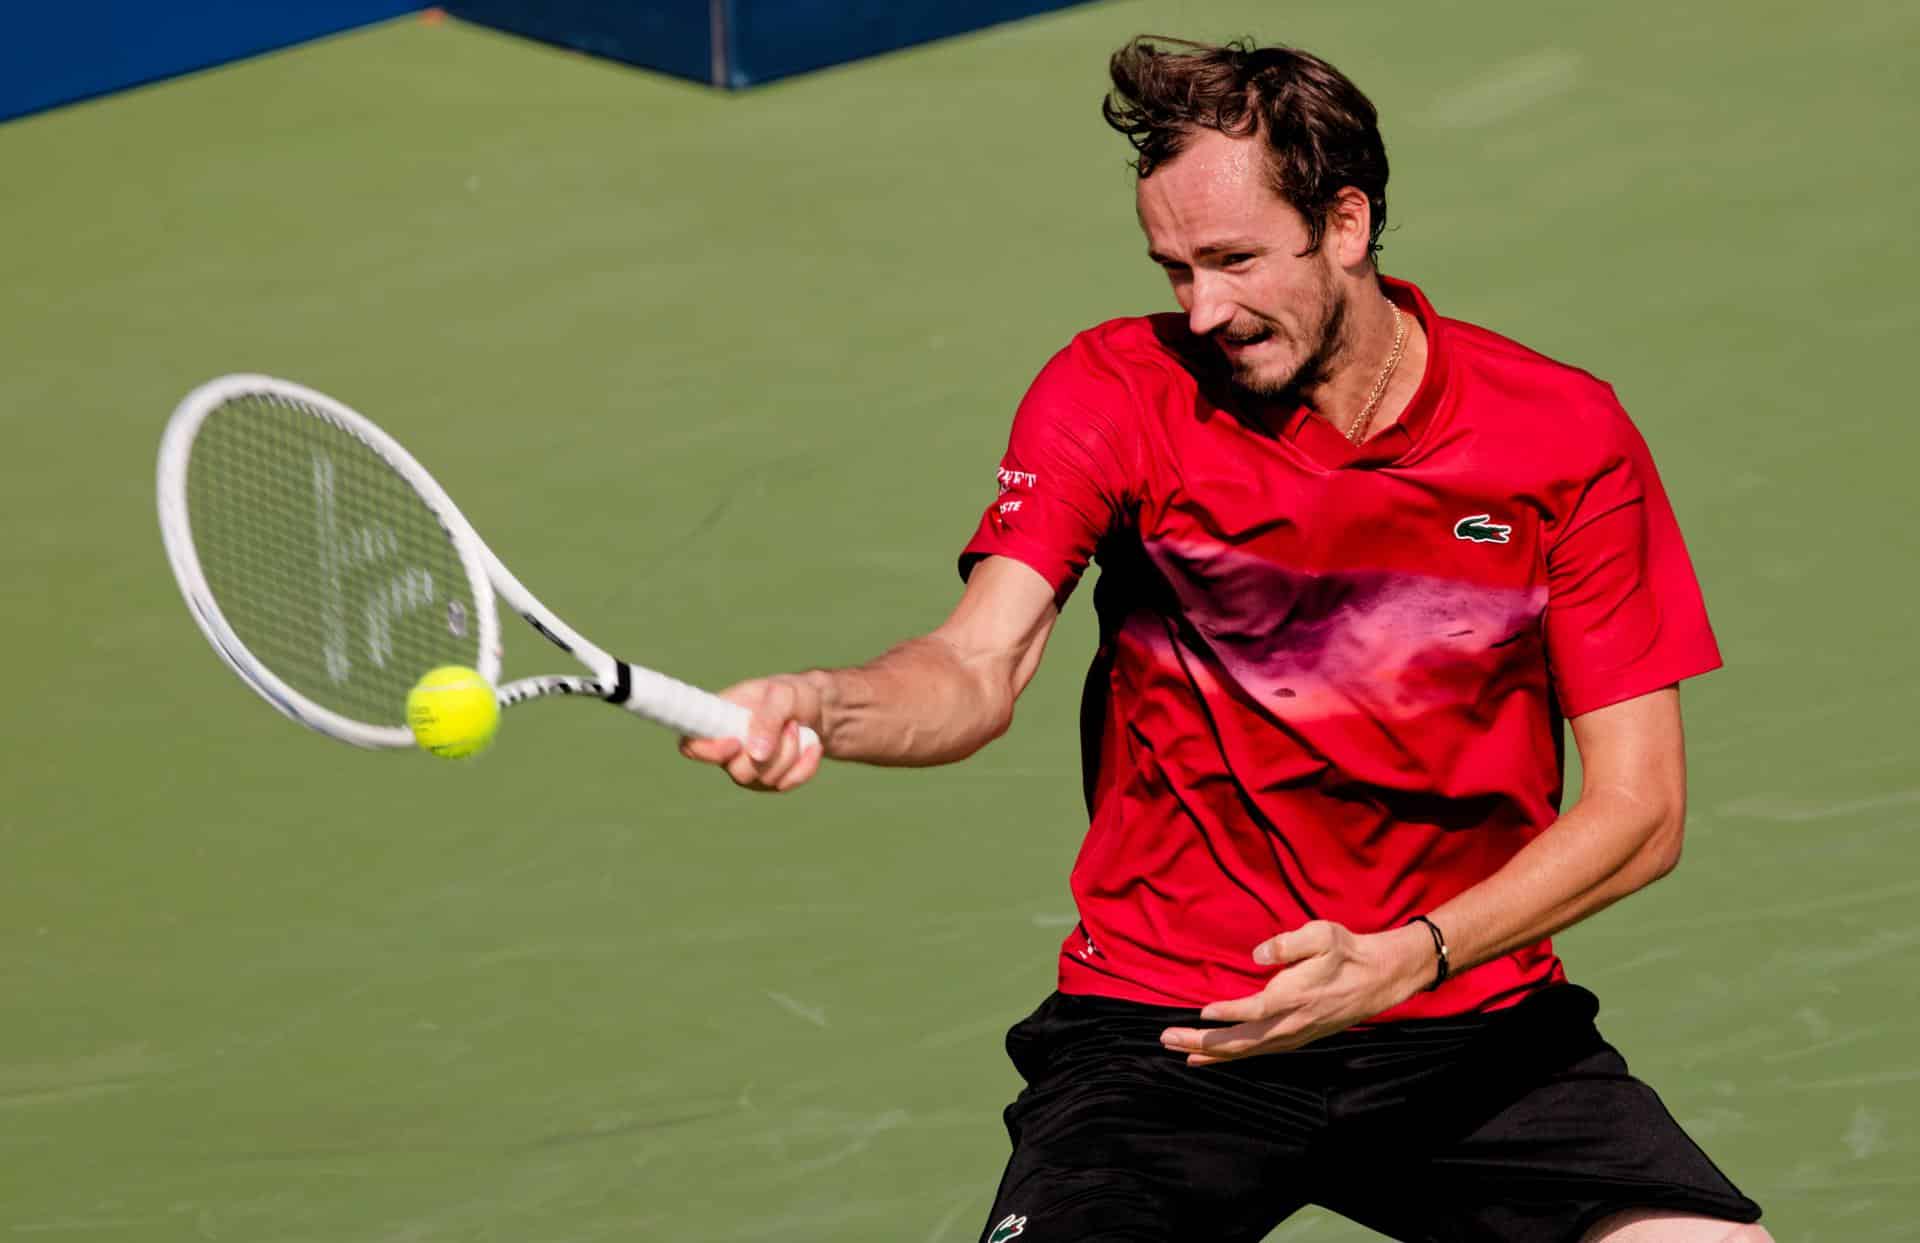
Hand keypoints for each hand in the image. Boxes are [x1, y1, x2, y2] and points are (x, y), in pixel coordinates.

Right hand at [677, 674, 825, 791]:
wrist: (817, 708)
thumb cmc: (790, 695)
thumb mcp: (781, 694)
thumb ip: (766, 720)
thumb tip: (756, 755)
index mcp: (718, 721)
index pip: (692, 746)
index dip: (708, 751)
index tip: (736, 742)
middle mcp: (727, 750)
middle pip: (737, 772)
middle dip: (772, 751)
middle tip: (788, 724)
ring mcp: (747, 769)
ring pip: (765, 780)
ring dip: (790, 753)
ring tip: (797, 728)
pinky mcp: (770, 782)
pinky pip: (786, 785)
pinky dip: (804, 765)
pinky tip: (811, 746)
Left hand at [1159, 921, 1432, 1064]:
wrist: (1377, 978)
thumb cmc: (1345, 951)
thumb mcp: (1322, 935)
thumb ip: (1289, 943)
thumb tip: (1258, 953)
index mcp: (1294, 997)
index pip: (1255, 1010)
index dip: (1228, 1013)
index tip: (1202, 1010)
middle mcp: (1290, 1024)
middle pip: (1241, 1040)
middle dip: (1202, 1041)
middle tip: (1167, 1038)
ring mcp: (1292, 1036)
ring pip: (1246, 1052)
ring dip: (1210, 1053)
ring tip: (1178, 1051)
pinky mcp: (1293, 1040)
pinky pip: (1256, 1052)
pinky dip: (1230, 1058)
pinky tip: (1209, 1058)